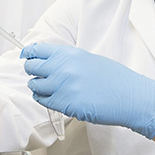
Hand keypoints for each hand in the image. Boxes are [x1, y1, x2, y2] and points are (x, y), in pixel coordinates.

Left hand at [22, 43, 154, 138]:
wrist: (128, 96)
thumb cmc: (112, 78)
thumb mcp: (87, 59)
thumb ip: (67, 59)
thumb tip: (49, 61)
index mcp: (70, 54)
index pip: (38, 50)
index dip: (29, 53)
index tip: (26, 56)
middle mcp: (64, 68)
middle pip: (32, 67)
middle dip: (31, 70)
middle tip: (35, 72)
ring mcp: (64, 87)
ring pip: (35, 85)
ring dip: (37, 86)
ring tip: (45, 87)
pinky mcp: (65, 105)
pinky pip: (43, 101)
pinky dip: (43, 99)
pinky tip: (51, 97)